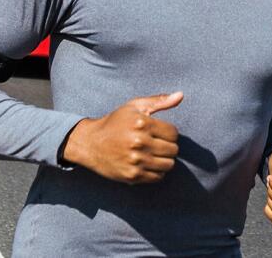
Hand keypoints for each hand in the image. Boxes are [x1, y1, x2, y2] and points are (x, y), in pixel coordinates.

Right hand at [60, 91, 181, 184]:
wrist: (90, 143)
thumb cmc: (114, 123)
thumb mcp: (133, 107)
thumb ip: (159, 101)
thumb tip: (181, 95)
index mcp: (141, 123)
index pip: (173, 133)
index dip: (169, 133)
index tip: (159, 133)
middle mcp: (139, 142)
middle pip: (173, 150)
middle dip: (168, 147)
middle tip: (156, 144)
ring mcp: (136, 160)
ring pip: (168, 164)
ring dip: (164, 160)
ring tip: (153, 154)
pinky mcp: (133, 175)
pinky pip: (158, 177)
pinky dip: (156, 171)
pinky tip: (146, 163)